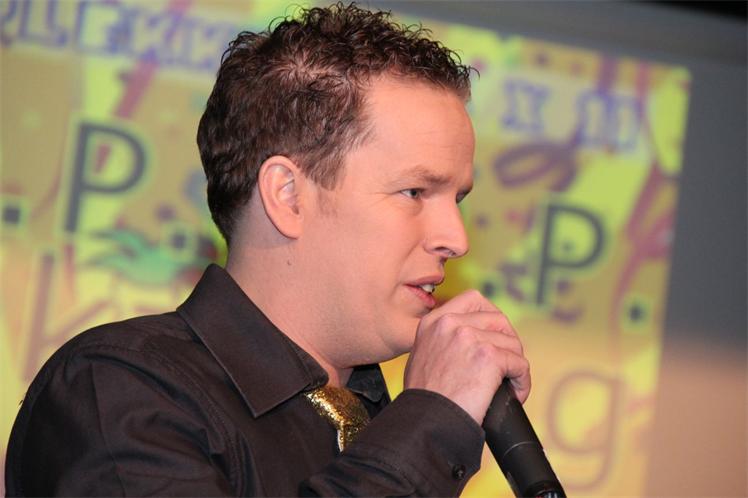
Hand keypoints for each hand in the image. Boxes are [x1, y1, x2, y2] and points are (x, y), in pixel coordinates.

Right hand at [403, 289, 530, 424]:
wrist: (425, 421)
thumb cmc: (424, 400)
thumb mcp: (423, 356)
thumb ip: (443, 341)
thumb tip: (470, 342)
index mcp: (433, 322)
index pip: (473, 300)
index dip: (491, 316)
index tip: (495, 336)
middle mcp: (450, 324)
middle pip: (498, 319)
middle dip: (508, 341)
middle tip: (507, 363)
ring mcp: (470, 337)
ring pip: (512, 343)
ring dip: (516, 365)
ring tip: (510, 385)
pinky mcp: (488, 356)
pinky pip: (520, 364)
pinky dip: (522, 382)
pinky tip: (516, 395)